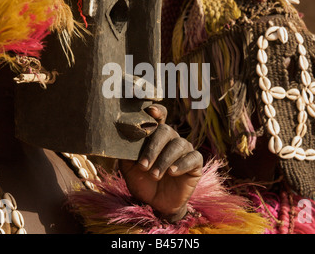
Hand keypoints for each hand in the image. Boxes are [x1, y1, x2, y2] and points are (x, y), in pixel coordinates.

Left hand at [119, 104, 202, 221]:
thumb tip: (118, 136)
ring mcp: (185, 149)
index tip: (150, 111)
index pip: (159, 116)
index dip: (157, 111)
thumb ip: (126, 151)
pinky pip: (192, 157)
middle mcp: (171, 138)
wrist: (155, 204)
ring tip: (154, 175)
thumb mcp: (128, 167)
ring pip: (178, 145)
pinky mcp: (195, 163)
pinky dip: (181, 164)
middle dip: (153, 148)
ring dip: (164, 160)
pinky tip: (171, 172)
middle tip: (143, 166)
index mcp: (155, 135)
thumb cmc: (142, 181)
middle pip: (166, 130)